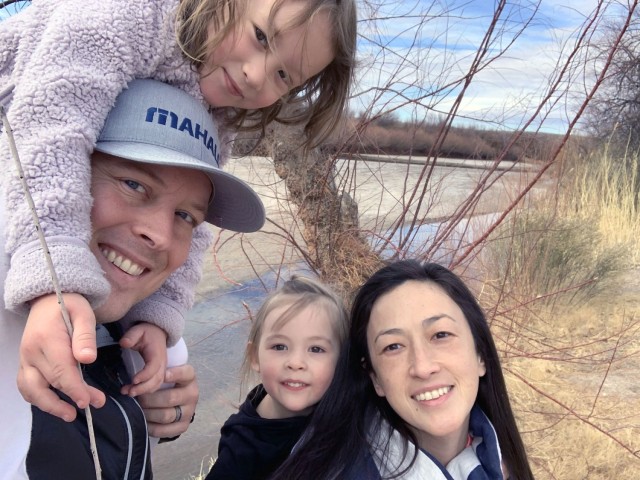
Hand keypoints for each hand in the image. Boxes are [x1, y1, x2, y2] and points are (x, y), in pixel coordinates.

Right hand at [17, 293, 105, 421]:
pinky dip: (37, 398)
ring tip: (70, 414)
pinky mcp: (24, 363)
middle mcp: (31, 352)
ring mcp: (24, 359)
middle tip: (95, 404)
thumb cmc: (69, 304)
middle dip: (71, 397)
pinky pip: (26, 386)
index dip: (74, 388)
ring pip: (32, 390)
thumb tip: (88, 359)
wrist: (46, 299)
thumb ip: (85, 336)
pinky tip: (54, 404)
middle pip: (49, 382)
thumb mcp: (83, 313)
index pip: (60, 370)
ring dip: (50, 405)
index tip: (88, 401)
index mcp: (47, 338)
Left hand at [119, 322, 167, 396]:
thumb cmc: (146, 332)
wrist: (157, 332)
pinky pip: (155, 385)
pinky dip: (145, 391)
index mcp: (157, 354)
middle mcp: (162, 363)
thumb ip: (131, 336)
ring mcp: (162, 369)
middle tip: (128, 392)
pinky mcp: (159, 373)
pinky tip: (133, 391)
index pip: (153, 367)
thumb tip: (124, 343)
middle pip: (157, 379)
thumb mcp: (138, 330)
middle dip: (143, 388)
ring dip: (143, 391)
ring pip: (156, 384)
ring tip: (127, 393)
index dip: (144, 375)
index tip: (133, 380)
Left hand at [137, 364, 198, 438]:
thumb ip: (153, 374)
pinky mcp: (183, 426)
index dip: (174, 374)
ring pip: (166, 416)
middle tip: (136, 397)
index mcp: (189, 378)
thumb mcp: (163, 374)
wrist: (176, 402)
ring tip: (139, 409)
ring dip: (148, 413)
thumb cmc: (166, 384)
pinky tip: (144, 420)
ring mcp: (189, 412)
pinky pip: (163, 430)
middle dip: (149, 399)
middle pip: (170, 398)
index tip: (162, 375)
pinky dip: (150, 426)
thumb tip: (130, 386)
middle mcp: (192, 394)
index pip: (185, 374)